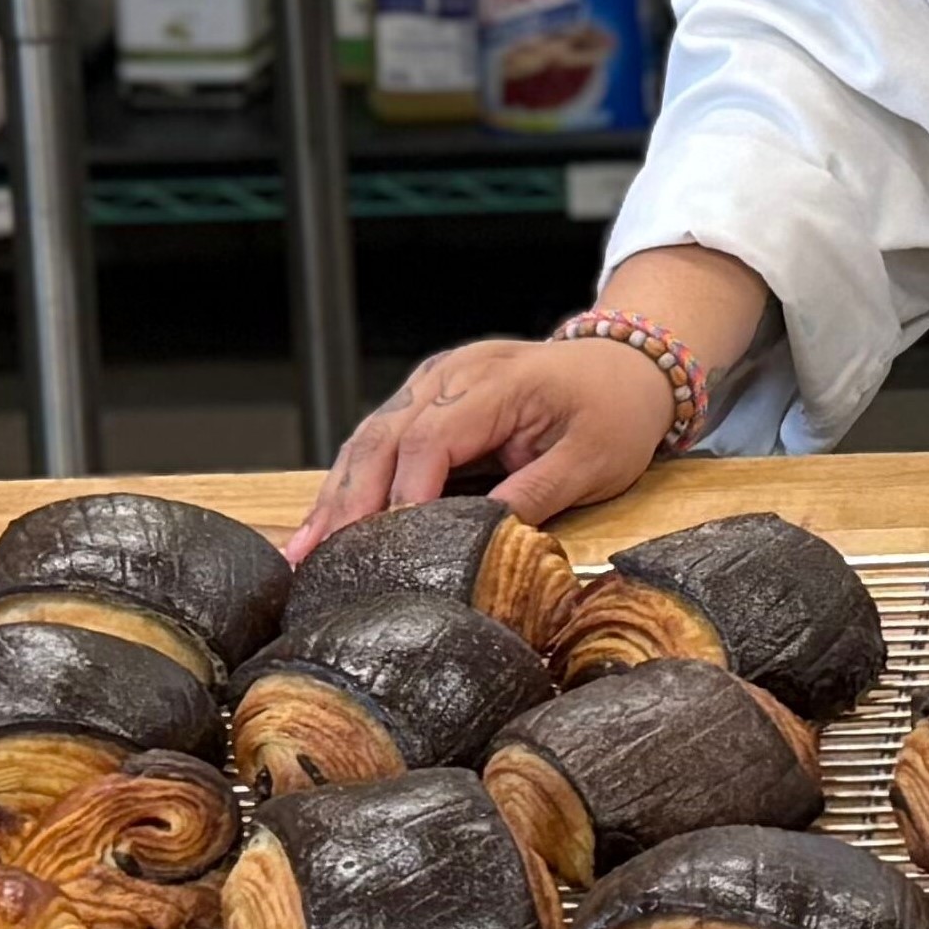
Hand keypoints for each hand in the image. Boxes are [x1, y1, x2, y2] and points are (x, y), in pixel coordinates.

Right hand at [282, 334, 674, 558]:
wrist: (626, 366)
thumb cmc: (613, 411)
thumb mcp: (592, 462)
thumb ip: (534, 495)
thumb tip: (481, 541)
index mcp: (498, 382)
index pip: (432, 438)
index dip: (404, 494)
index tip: (386, 547)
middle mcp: (453, 373)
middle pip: (385, 436)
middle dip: (349, 501)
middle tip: (319, 561)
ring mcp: (434, 381)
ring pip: (370, 438)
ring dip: (336, 495)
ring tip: (302, 552)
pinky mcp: (426, 398)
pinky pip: (379, 438)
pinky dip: (350, 481)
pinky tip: (322, 522)